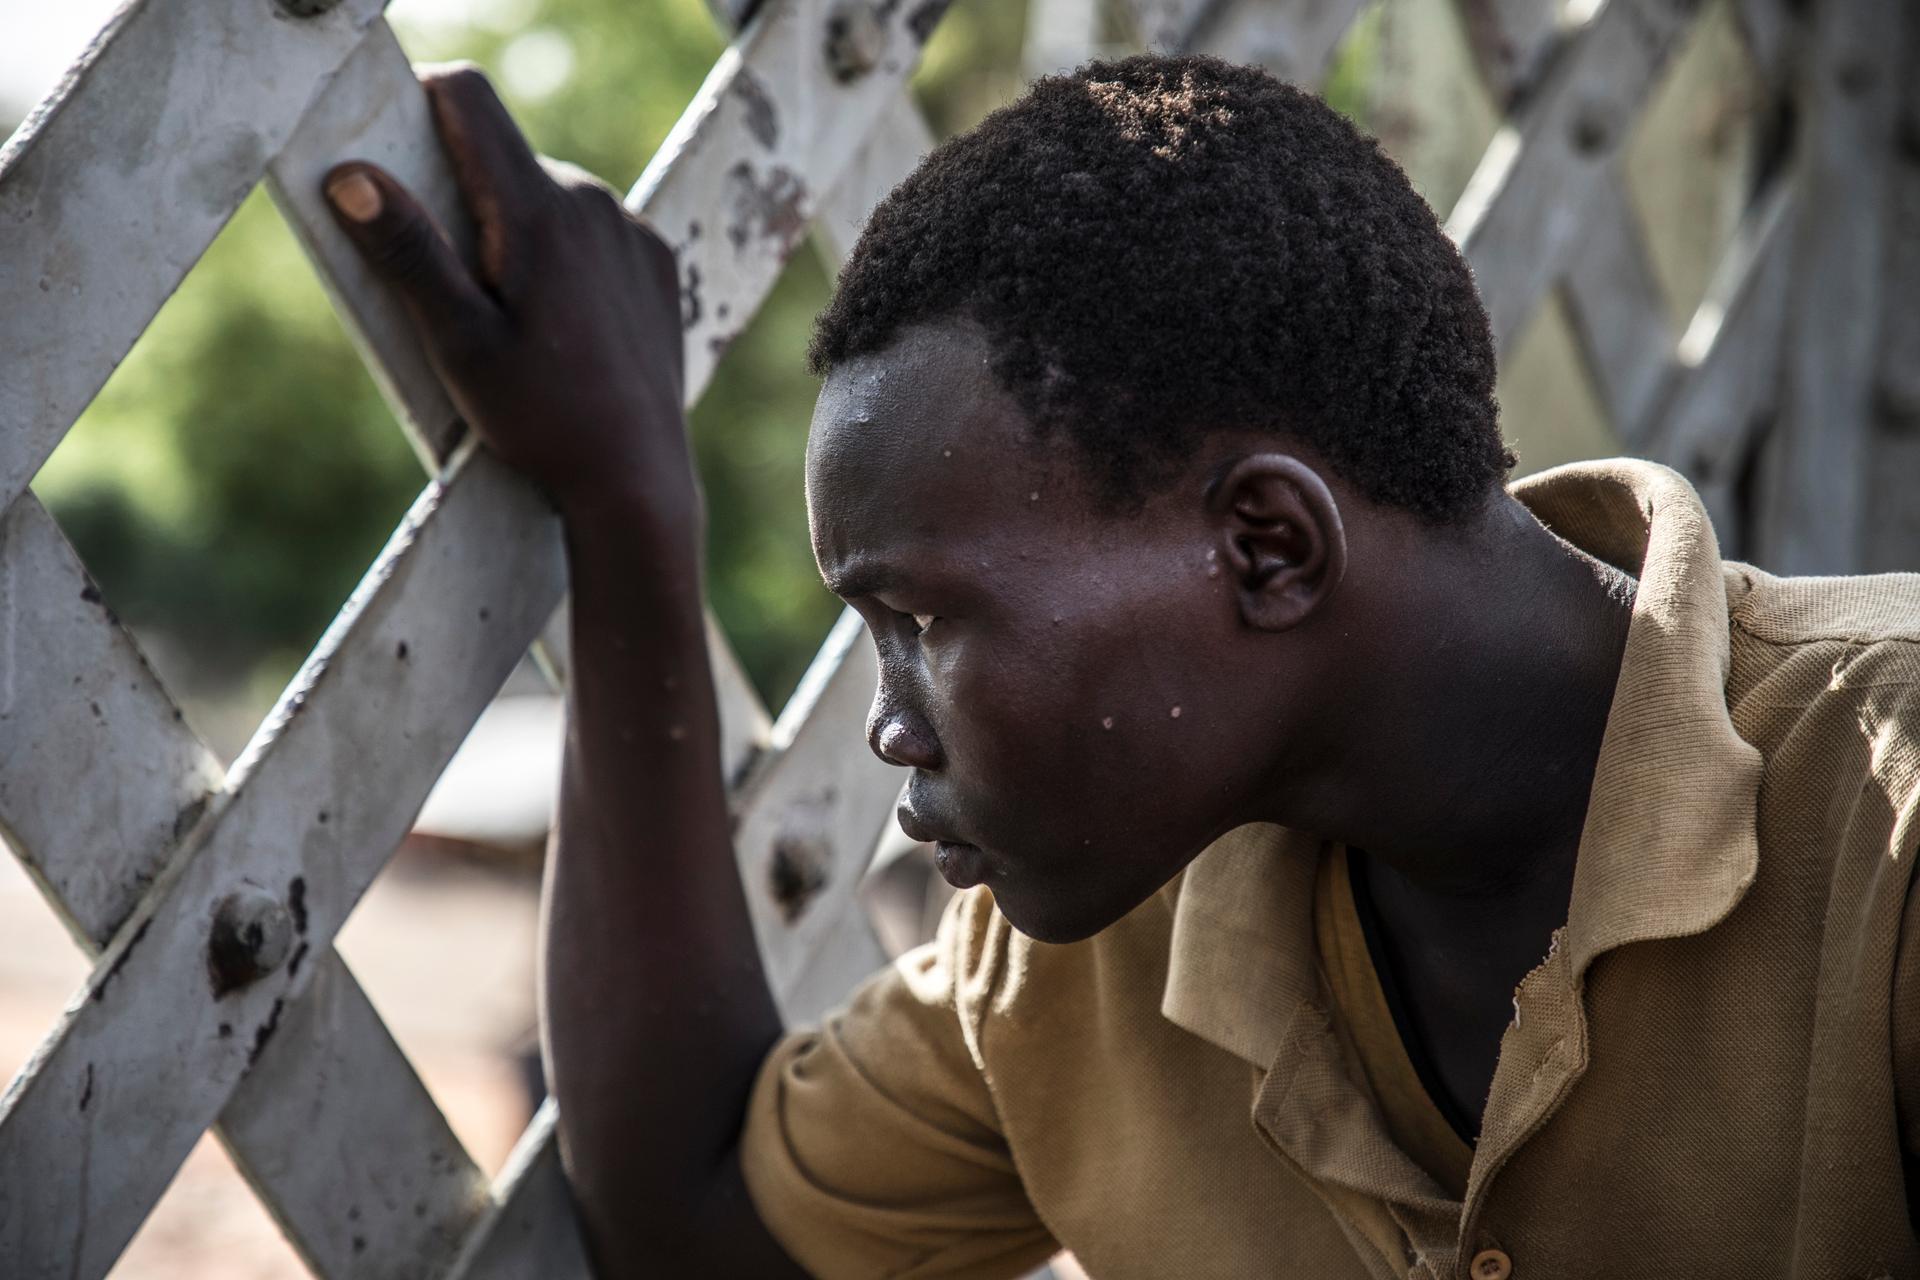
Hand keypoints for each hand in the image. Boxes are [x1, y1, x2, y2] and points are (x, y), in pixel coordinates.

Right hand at [323, 67, 691, 522]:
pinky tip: (561, 324)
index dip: (419, 101)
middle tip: (453, 284)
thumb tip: (350, 176)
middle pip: (504, 156)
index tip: (390, 140)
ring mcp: (630, 228)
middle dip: (463, 196)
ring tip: (513, 317)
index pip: (467, 97)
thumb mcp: (458, 343)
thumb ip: (408, 253)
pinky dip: (564, 256)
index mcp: (538, 211)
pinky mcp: (654, 258)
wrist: (636, 476)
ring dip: (514, 230)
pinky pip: (591, 228)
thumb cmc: (542, 418)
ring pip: (548, 195)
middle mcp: (593, 202)